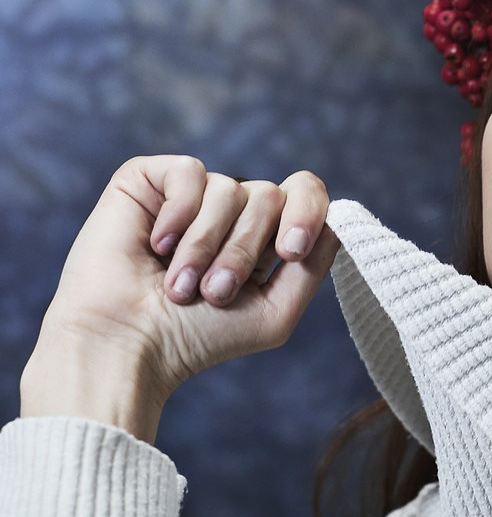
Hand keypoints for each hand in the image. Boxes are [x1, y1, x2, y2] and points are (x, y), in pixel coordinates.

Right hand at [32, 154, 339, 401]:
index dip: (307, 213)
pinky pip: (191, 173)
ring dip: (208, 246)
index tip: (290, 253)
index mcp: (262, 236)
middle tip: (214, 293)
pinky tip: (157, 246)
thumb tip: (337, 220)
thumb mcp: (275, 313)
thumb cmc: (198, 338)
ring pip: (231, 188)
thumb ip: (314, 266)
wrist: (129, 343)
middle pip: (270, 195)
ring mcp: (190, 194)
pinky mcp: (149, 180)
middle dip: (245, 251)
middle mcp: (230, 210)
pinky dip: (180, 216)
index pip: (305, 193)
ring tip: (180, 285)